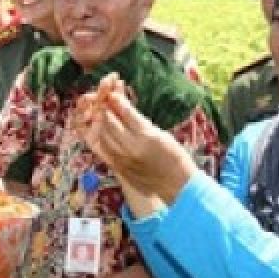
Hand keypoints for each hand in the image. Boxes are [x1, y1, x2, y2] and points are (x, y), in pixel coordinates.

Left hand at [74, 73, 196, 205]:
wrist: (176, 185)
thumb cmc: (174, 157)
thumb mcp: (162, 134)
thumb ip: (141, 122)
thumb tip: (125, 108)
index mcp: (147, 136)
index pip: (127, 113)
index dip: (118, 100)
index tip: (114, 92)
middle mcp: (132, 147)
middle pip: (111, 122)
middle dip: (107, 109)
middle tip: (106, 100)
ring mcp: (123, 159)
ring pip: (104, 135)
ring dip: (102, 122)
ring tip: (104, 114)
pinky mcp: (118, 167)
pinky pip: (104, 149)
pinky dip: (103, 137)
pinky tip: (105, 131)